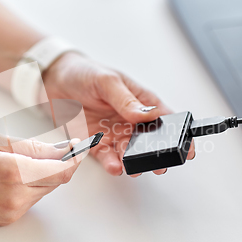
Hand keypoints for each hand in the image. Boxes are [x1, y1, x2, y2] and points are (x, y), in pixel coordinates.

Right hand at [0, 135, 80, 225]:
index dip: (76, 156)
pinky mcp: (5, 218)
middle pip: (57, 180)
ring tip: (25, 158)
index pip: (62, 168)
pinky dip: (32, 184)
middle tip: (59, 147)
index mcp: (12, 171)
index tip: (82, 145)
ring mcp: (11, 210)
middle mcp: (15, 196)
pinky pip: (30, 199)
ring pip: (45, 190)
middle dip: (62, 163)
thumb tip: (60, 149)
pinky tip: (14, 173)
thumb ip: (32, 146)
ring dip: (46, 173)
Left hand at [42, 53, 194, 176]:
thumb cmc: (84, 73)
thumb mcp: (107, 81)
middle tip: (159, 164)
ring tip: (134, 168)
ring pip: (130, 154)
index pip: (166, 120)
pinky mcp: (96, 144)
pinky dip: (112, 164)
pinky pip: (107, 157)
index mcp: (141, 102)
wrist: (54, 81)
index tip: (186, 148)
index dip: (179, 135)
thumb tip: (146, 114)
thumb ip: (126, 100)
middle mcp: (131, 121)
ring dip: (133, 162)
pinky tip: (115, 166)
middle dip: (156, 155)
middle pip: (150, 143)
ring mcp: (115, 134)